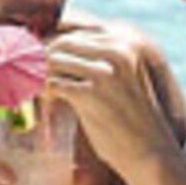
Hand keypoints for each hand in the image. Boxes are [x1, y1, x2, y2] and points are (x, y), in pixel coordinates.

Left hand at [46, 28, 180, 173]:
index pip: (76, 33)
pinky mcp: (91, 94)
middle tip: (34, 79)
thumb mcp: (122, 77)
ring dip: (40, 77)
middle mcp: (117, 51)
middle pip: (61, 44)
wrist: (151, 151)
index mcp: (125, 43)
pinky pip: (52, 83)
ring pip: (53, 61)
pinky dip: (43, 92)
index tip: (42, 64)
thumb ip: (96, 60)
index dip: (54, 48)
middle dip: (43, 61)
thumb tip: (52, 48)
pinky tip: (46, 103)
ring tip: (40, 92)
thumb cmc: (131, 117)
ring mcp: (105, 72)